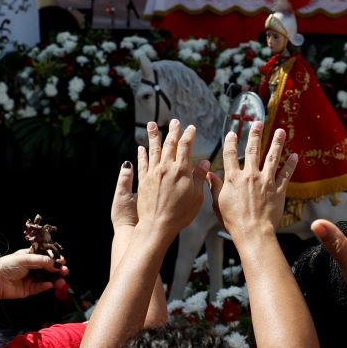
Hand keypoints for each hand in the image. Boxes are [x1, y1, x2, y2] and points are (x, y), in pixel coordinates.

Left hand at [0, 248, 65, 299]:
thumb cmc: (7, 266)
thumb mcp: (25, 259)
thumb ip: (42, 262)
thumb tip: (57, 264)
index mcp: (28, 256)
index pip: (44, 256)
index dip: (54, 258)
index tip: (62, 260)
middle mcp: (30, 267)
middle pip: (47, 268)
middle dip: (57, 269)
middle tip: (65, 271)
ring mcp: (30, 278)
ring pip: (46, 278)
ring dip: (54, 279)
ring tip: (62, 281)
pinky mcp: (28, 289)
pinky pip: (40, 287)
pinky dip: (46, 286)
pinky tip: (50, 285)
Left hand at [136, 118, 207, 244]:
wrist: (158, 225)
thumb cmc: (180, 214)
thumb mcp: (196, 197)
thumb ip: (199, 178)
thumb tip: (205, 162)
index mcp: (182, 171)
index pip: (186, 146)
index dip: (189, 135)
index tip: (191, 128)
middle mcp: (167, 168)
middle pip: (170, 144)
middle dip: (173, 131)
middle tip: (174, 121)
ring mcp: (153, 173)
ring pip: (154, 149)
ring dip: (154, 135)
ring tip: (152, 124)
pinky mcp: (143, 180)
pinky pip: (142, 163)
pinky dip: (142, 153)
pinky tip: (141, 147)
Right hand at [214, 122, 298, 236]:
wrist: (253, 231)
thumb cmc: (233, 221)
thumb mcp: (218, 203)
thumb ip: (214, 187)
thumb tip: (208, 174)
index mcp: (233, 178)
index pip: (230, 155)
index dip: (230, 142)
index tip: (232, 133)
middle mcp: (250, 176)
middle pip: (252, 150)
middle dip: (255, 134)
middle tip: (258, 122)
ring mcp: (266, 181)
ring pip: (272, 157)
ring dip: (276, 142)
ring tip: (280, 131)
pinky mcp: (278, 190)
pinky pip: (286, 174)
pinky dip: (291, 164)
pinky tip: (295, 155)